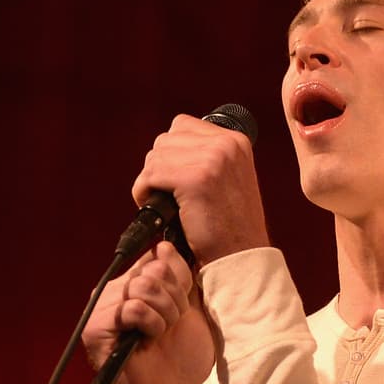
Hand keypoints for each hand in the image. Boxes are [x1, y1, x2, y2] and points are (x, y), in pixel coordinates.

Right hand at [85, 245, 216, 383]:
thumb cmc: (180, 359)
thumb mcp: (191, 310)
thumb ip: (180, 276)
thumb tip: (164, 247)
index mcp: (134, 284)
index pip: (158, 257)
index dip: (179, 281)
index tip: (182, 306)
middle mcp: (114, 292)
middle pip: (153, 269)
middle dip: (174, 299)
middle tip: (170, 325)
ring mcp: (102, 310)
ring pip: (143, 286)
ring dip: (164, 314)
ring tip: (160, 334)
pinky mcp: (96, 329)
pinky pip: (132, 308)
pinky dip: (150, 324)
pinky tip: (148, 340)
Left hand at [130, 113, 267, 264]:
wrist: (240, 258)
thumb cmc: (229, 227)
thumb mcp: (228, 180)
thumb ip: (207, 157)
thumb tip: (166, 150)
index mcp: (236, 140)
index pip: (183, 126)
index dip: (170, 153)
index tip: (172, 179)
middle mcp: (227, 144)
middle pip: (166, 139)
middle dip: (159, 167)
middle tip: (165, 194)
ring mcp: (213, 159)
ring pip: (156, 156)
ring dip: (150, 180)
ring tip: (163, 203)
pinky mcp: (196, 179)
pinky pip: (151, 174)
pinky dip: (144, 191)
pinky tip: (155, 209)